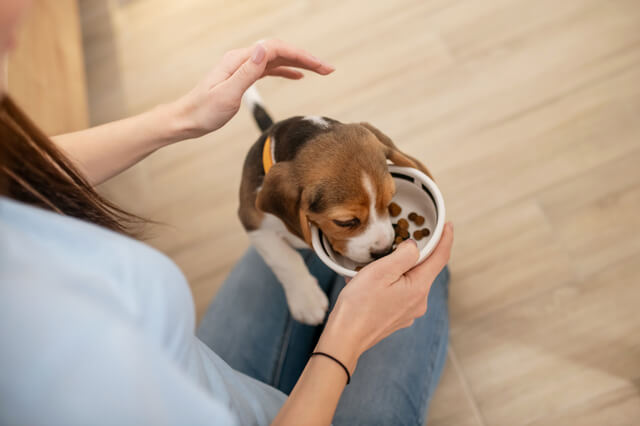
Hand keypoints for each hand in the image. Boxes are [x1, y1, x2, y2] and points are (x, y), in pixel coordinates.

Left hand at [172, 39, 334, 138]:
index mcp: (239, 60)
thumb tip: (265, 49)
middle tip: (328, 69)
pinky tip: (298, 76)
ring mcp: (242, 67)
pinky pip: (270, 69)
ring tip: (320, 71)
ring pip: (277, 59)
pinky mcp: (242, 77)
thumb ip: (247, 72)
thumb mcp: (227, 94)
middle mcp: (242, 59)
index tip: (320, 67)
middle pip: (280, 51)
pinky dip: (286, 70)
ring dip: (299, 63)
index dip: (301, 55)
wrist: (186, 120)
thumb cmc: (204, 111)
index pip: (276, 49)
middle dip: (306, 58)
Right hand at [316, 222, 453, 372]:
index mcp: (418, 288)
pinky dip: (387, 284)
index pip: (440, 258)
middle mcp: (419, 302)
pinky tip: (367, 284)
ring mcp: (408, 312)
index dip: (445, 239)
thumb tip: (414, 247)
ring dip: (394, 270)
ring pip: (408, 281)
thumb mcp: (381, 271)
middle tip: (395, 242)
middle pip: (423, 269)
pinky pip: (397, 293)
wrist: (345, 337)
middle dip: (411, 255)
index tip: (448, 225)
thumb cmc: (359, 305)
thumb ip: (404, 255)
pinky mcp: (396, 318)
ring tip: (370, 268)